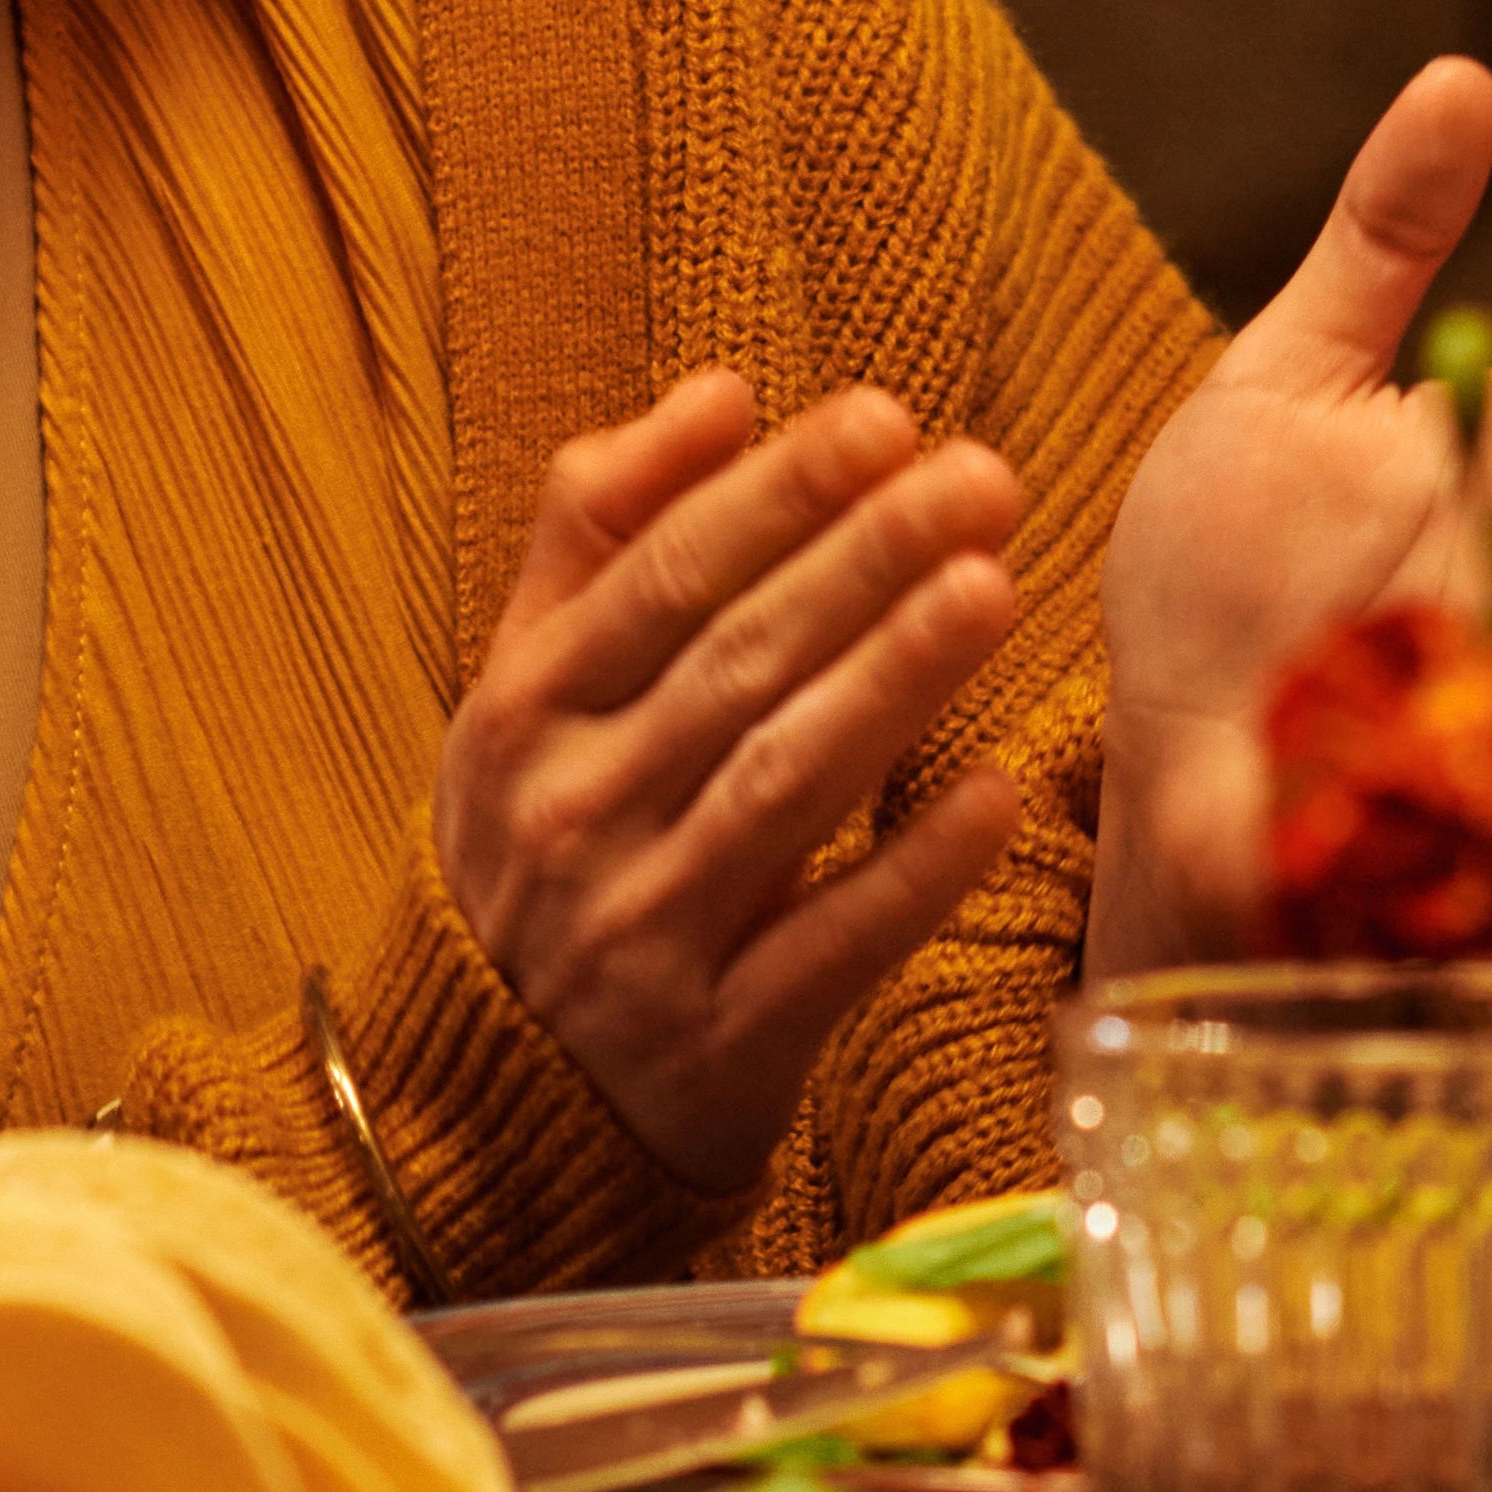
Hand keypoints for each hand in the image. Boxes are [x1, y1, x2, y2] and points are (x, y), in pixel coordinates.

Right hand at [438, 374, 1033, 1194]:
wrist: (495, 1100)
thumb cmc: (543, 843)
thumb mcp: (527, 689)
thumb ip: (598, 532)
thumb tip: (716, 391)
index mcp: (523, 715)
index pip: (659, 576)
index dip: (773, 493)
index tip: (884, 417)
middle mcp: (571, 817)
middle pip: (734, 665)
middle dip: (864, 560)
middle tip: (984, 477)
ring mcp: (641, 938)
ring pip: (781, 789)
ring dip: (892, 683)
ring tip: (996, 589)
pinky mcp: (716, 1048)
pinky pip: (828, 948)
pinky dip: (910, 872)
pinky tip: (993, 793)